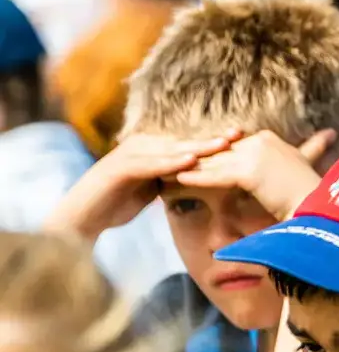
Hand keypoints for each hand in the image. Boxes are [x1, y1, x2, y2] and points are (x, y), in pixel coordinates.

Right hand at [47, 131, 240, 240]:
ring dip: (197, 146)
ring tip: (223, 144)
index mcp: (151, 148)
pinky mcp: (120, 167)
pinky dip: (170, 161)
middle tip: (240, 133)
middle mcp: (142, 145)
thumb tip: (200, 179)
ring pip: (170, 148)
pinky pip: (150, 163)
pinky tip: (189, 161)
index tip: (243, 140)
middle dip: (212, 138)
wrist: (83, 218)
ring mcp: (130, 153)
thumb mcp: (152, 189)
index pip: (189, 143)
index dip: (214, 142)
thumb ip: (172, 180)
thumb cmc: (117, 203)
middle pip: (184, 141)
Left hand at [175, 129, 337, 221]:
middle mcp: (261, 140)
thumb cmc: (308, 193)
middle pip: (219, 152)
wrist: (317, 207)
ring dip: (189, 169)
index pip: (230, 147)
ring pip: (215, 163)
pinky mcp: (250, 170)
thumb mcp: (300, 165)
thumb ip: (307, 149)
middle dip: (194, 160)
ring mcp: (255, 154)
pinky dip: (197, 179)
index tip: (189, 161)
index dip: (209, 155)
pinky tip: (177, 181)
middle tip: (168, 166)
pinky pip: (218, 176)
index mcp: (268, 139)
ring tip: (165, 174)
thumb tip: (329, 134)